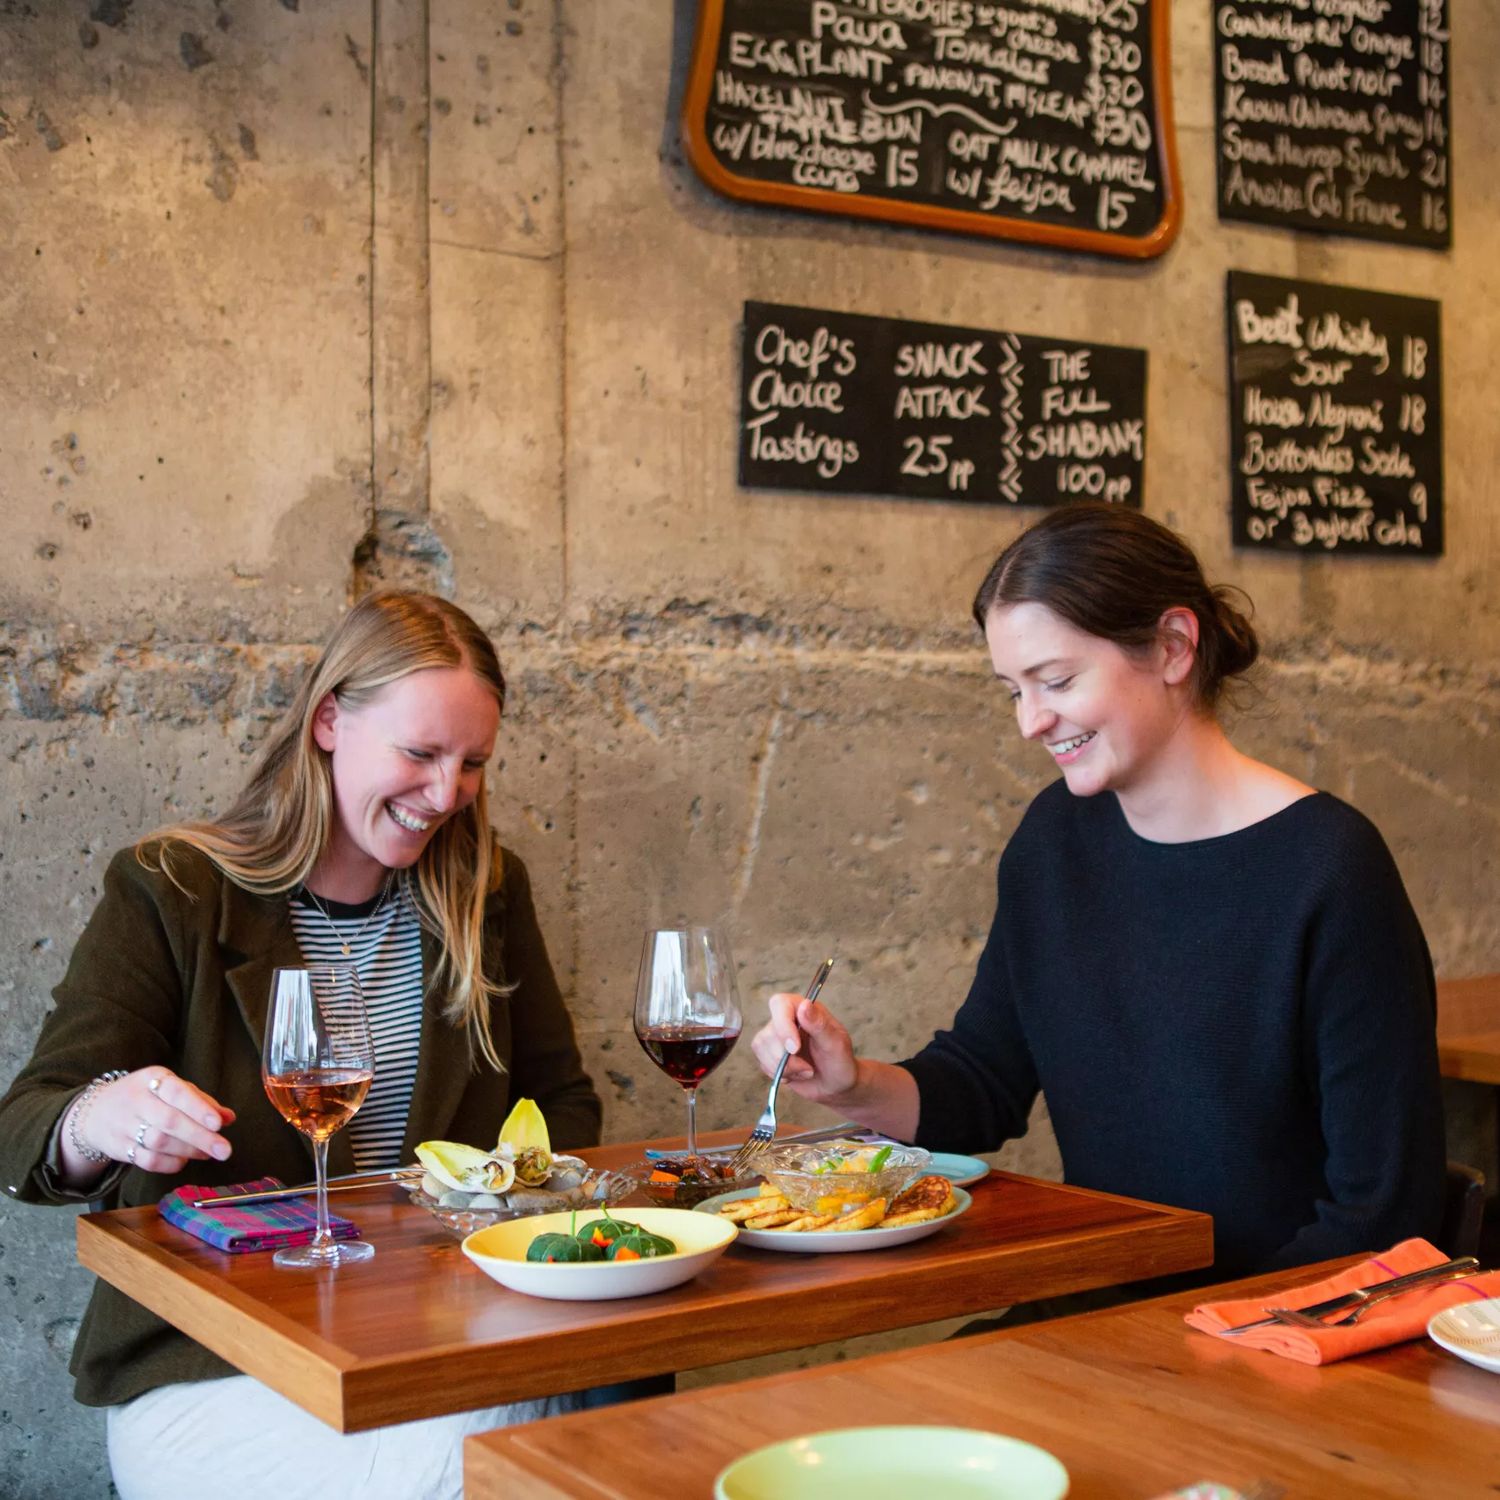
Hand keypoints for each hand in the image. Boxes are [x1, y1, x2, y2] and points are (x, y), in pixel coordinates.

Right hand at [70, 1068, 235, 1175]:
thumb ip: (201, 1101)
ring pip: (160, 1143)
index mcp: (153, 1079)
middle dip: (201, 1137)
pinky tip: (184, 1160)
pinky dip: (170, 1164)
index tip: (219, 1124)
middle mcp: (136, 1100)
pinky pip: (147, 1160)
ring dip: (189, 1151)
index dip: (199, 1108)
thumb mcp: (170, 1088)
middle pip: (170, 1122)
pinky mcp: (118, 1148)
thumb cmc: (146, 1097)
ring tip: (209, 1153)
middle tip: (225, 1150)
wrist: (95, 1112)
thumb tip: (229, 1118)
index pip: (177, 1092)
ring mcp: (124, 1125)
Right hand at [749, 993, 858, 1104]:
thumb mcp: (836, 1043)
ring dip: (784, 1068)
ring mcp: (776, 1037)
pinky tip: (796, 1075)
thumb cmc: (840, 1061)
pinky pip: (762, 1063)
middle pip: (768, 1032)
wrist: (836, 1085)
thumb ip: (819, 1024)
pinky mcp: (770, 1054)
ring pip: (761, 1047)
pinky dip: (780, 1074)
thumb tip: (804, 1004)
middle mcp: (787, 1019)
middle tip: (809, 1069)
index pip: (780, 1004)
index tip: (795, 1048)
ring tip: (806, 1072)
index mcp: (803, 1008)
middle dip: (786, 1058)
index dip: (783, 1026)